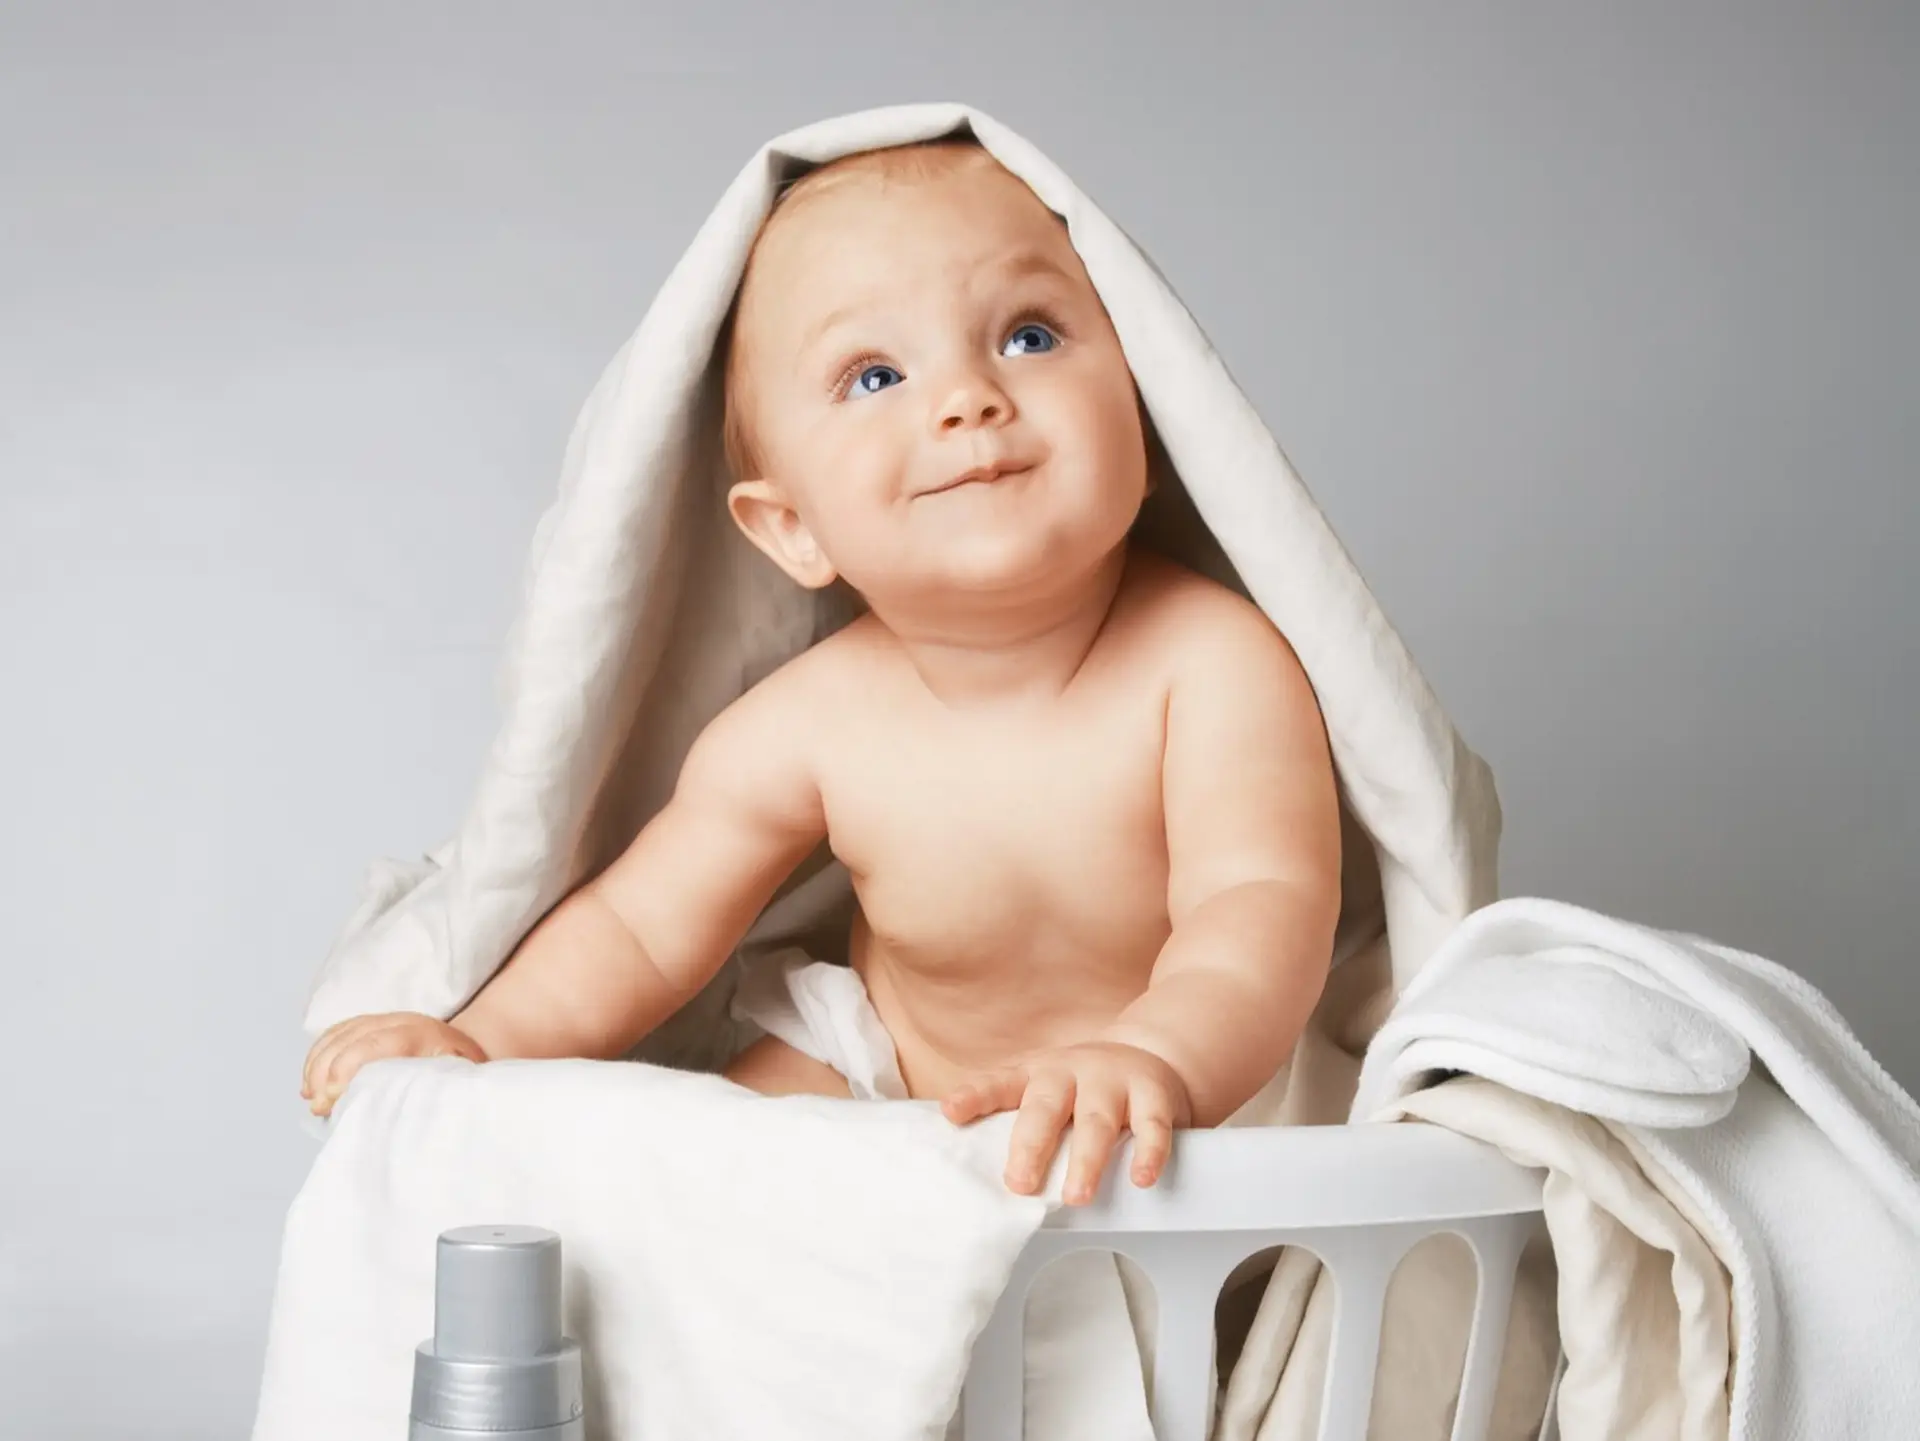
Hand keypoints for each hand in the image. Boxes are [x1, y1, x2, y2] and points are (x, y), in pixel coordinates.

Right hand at [301, 1012, 486, 1116]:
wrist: (474, 1045)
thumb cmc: (466, 1074)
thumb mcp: (460, 1083)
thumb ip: (435, 1093)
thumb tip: (405, 1117)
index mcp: (426, 1035)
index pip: (378, 1042)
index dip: (349, 1066)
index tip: (333, 1097)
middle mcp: (404, 1020)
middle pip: (352, 1037)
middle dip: (327, 1071)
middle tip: (318, 1106)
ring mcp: (386, 1018)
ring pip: (340, 1033)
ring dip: (318, 1064)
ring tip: (311, 1096)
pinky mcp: (374, 1022)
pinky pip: (337, 1032)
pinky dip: (319, 1054)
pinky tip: (311, 1080)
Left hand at [940, 1041, 1192, 1204]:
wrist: (1148, 1055)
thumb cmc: (1082, 1087)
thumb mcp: (1044, 1091)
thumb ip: (1014, 1120)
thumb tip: (969, 1166)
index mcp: (1036, 1074)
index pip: (999, 1084)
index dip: (974, 1097)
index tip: (951, 1113)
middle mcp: (1071, 1072)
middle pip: (1046, 1107)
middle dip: (1031, 1145)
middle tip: (1019, 1184)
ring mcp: (1112, 1081)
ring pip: (1096, 1120)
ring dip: (1086, 1160)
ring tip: (1076, 1197)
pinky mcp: (1152, 1095)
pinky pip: (1152, 1125)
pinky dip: (1148, 1152)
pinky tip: (1141, 1178)